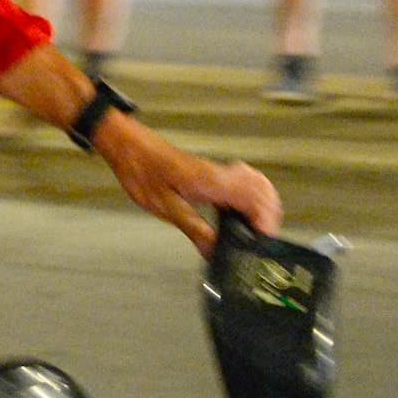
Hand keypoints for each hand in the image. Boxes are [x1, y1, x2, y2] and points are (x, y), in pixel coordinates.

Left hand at [93, 114, 282, 255]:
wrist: (128, 145)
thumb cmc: (141, 171)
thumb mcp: (165, 207)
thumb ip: (194, 229)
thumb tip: (215, 253)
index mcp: (213, 182)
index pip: (256, 200)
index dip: (265, 223)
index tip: (262, 242)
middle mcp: (221, 174)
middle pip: (263, 192)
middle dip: (270, 217)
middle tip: (260, 241)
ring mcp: (218, 171)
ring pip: (257, 184)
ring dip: (264, 206)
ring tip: (256, 231)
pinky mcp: (212, 171)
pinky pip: (244, 181)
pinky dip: (252, 196)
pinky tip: (241, 212)